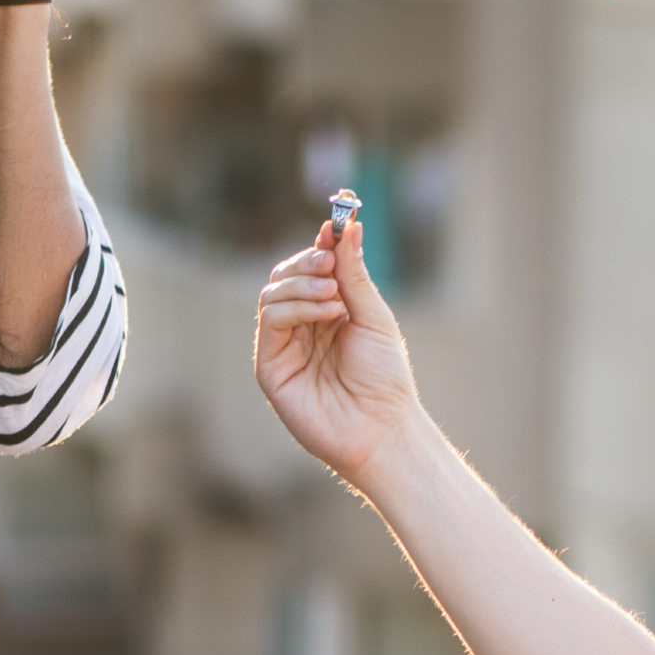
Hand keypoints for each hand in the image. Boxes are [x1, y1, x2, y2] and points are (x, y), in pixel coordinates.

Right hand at [255, 220, 422, 481]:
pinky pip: (270, 321)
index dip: (321, 245)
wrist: (381, 427)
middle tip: (330, 261)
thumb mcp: (373, 316)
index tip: (334, 227)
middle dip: (307, 262)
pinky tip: (326, 313)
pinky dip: (296, 307)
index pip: (313, 267)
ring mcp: (285, 345)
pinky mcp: (271, 366)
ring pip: (273, 293)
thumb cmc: (384, 377)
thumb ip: (354, 274)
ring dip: (303, 285)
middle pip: (286, 275)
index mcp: (329, 311)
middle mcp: (303, 325)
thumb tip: (347, 228)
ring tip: (335, 298)